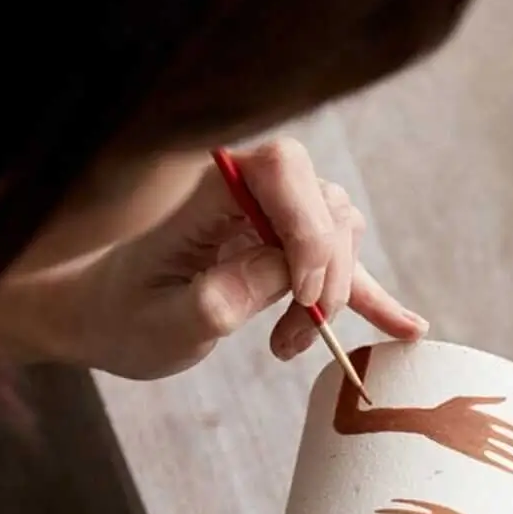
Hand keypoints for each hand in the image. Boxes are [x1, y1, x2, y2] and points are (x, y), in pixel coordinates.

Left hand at [0, 138, 429, 377]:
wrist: (106, 320)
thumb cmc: (124, 316)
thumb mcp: (165, 322)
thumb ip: (222, 297)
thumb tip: (283, 274)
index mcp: (211, 190)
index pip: (283, 169)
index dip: (307, 224)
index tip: (302, 291)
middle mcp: (249, 193)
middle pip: (324, 205)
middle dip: (325, 276)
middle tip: (292, 337)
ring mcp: (273, 221)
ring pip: (340, 235)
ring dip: (333, 296)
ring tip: (289, 344)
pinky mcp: (285, 254)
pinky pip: (342, 268)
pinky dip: (373, 298)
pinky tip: (407, 327)